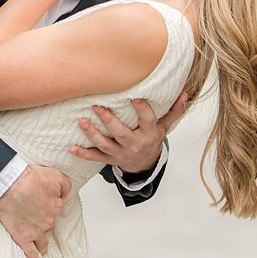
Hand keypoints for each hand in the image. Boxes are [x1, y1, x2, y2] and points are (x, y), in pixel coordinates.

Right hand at [0, 164, 69, 257]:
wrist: (11, 186)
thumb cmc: (29, 178)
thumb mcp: (54, 174)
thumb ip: (65, 184)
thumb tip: (65, 193)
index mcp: (57, 205)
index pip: (58, 205)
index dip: (49, 201)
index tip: (42, 199)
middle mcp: (49, 220)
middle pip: (49, 222)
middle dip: (44, 220)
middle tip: (34, 214)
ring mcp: (37, 231)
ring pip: (43, 239)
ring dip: (43, 243)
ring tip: (43, 247)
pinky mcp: (23, 237)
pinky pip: (32, 253)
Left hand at [70, 95, 189, 173]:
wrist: (145, 164)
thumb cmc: (152, 139)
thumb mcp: (164, 127)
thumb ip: (173, 111)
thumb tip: (184, 94)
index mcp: (149, 134)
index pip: (147, 120)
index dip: (141, 109)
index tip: (134, 98)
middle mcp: (134, 144)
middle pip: (121, 133)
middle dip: (108, 120)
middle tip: (96, 106)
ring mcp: (121, 153)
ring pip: (105, 144)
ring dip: (92, 134)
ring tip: (81, 121)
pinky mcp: (110, 159)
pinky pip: (95, 157)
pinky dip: (83, 153)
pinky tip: (72, 148)